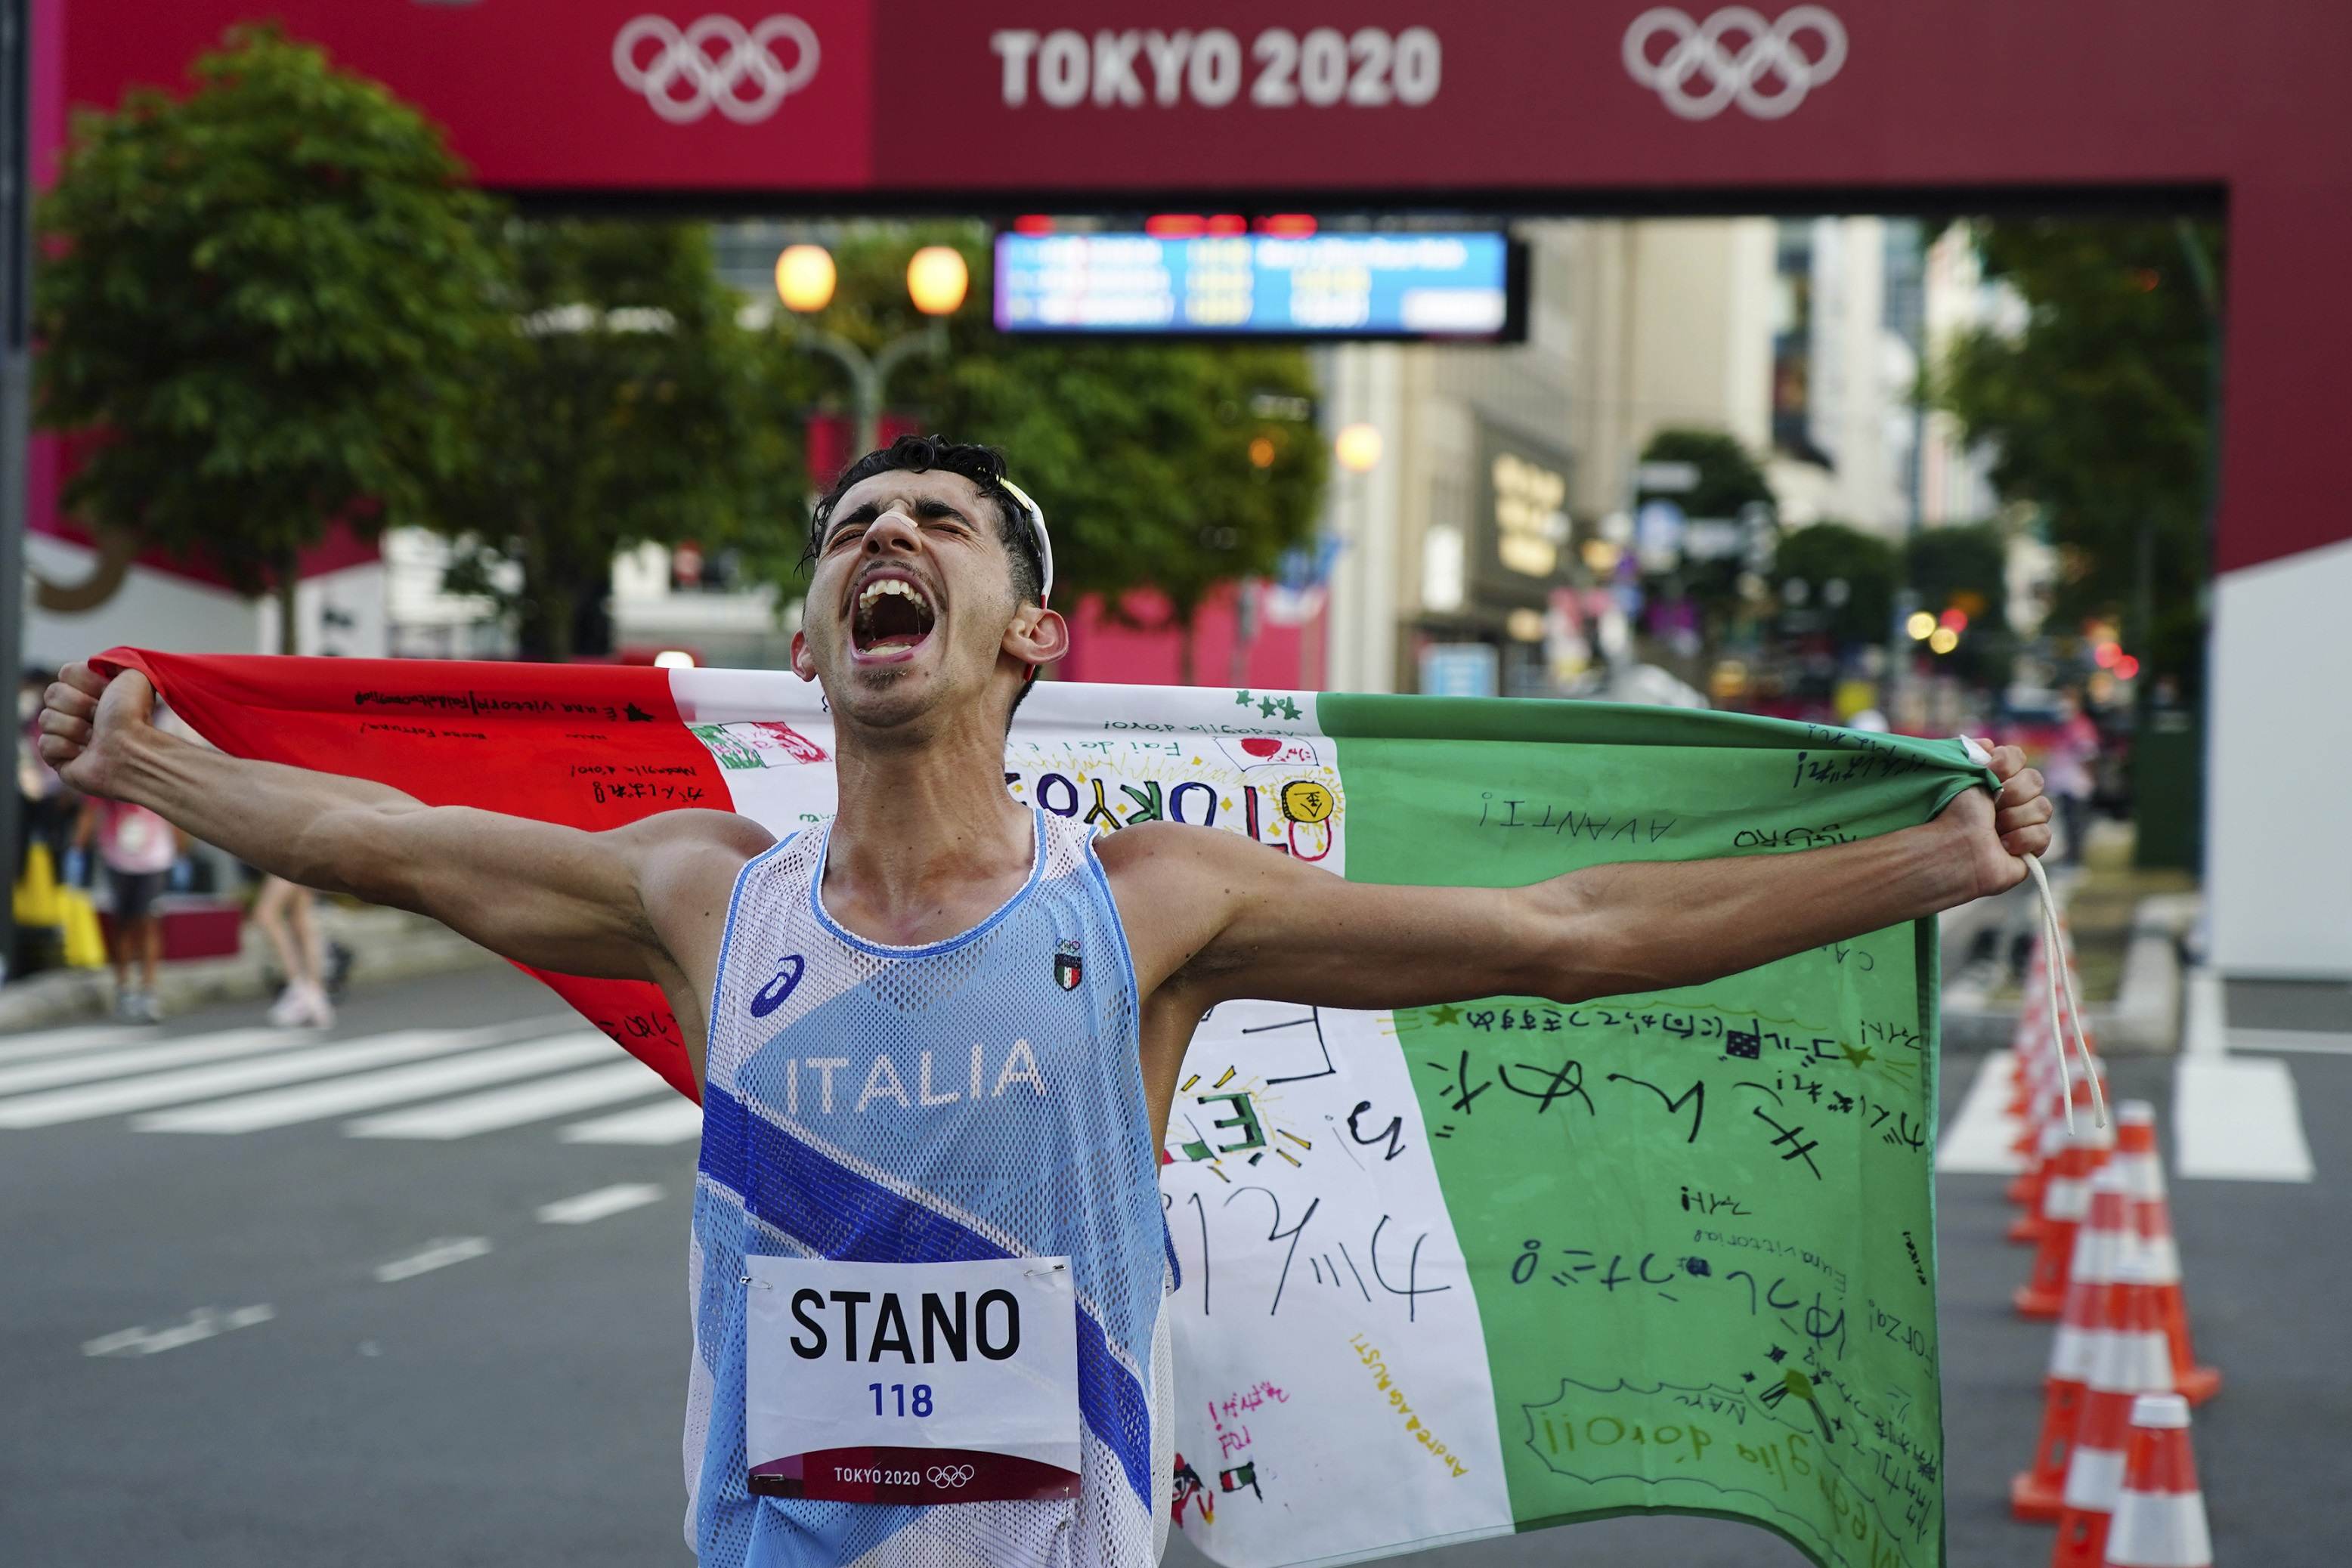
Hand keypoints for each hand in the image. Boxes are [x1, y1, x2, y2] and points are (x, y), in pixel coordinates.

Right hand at [36, 663, 157, 799]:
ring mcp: (66, 734)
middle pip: (51, 693)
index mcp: (92, 691)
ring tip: (97, 738)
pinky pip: (45, 744)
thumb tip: (97, 662)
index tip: (106, 691)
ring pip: (46, 719)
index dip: (85, 681)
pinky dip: (66, 748)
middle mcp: (78, 710)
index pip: (66, 672)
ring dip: (75, 728)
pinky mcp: (58, 758)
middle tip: (100, 717)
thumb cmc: (133, 716)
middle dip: (79, 705)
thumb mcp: (132, 675)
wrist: (132, 751)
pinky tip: (85, 754)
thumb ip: (114, 662)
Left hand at [1936, 740, 2052, 899]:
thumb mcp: (1957, 778)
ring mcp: (2024, 823)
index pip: (2017, 757)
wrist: (1951, 851)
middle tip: (1991, 806)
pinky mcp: (2031, 848)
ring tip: (1993, 829)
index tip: (1988, 771)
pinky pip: (2044, 835)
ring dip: (2013, 818)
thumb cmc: (1950, 815)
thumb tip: (1987, 744)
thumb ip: (1971, 756)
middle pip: (2035, 780)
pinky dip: (2022, 839)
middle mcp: (2012, 799)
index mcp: (1995, 780)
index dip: (2006, 762)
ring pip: (2043, 807)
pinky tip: (2003, 846)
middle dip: (2011, 792)